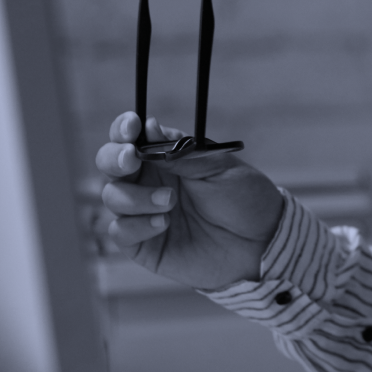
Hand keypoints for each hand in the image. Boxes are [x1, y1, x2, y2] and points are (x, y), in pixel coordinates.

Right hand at [95, 113, 285, 290]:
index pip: (132, 138)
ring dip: (136, 197)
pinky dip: (137, 225)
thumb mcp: (219, 168)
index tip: (131, 126)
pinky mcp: (143, 244)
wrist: (262, 242)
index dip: (123, 129)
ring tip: (170, 202)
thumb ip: (182, 153)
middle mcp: (149, 182)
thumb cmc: (244, 199)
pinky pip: (120, 231)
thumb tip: (148, 127)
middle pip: (109, 164)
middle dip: (114, 158)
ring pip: (112, 196)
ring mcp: (143, 213)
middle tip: (133, 159)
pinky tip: (163, 223)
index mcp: (165, 158)